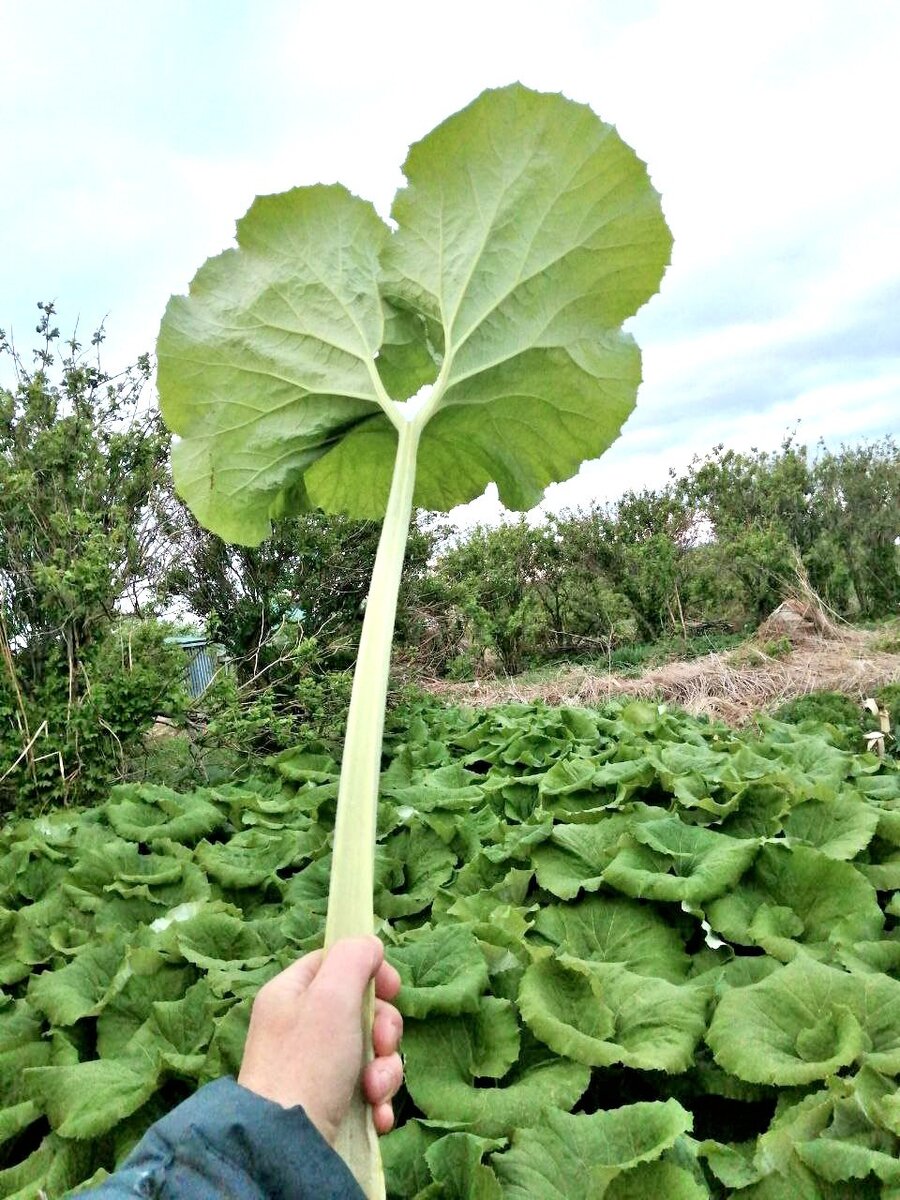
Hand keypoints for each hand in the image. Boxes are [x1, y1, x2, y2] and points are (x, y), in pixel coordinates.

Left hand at [237, 936, 402, 1143]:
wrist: (286, 1145)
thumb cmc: (308, 1062)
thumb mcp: (331, 995)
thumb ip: (354, 958)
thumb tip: (370, 946)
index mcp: (290, 993)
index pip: (335, 963)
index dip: (369, 970)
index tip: (391, 988)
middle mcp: (299, 1027)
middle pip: (360, 1009)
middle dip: (383, 1030)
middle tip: (381, 1047)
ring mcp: (314, 1067)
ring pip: (370, 1051)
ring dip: (384, 1070)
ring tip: (374, 1091)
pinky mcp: (328, 1102)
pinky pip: (366, 1088)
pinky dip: (377, 1100)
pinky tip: (375, 1114)